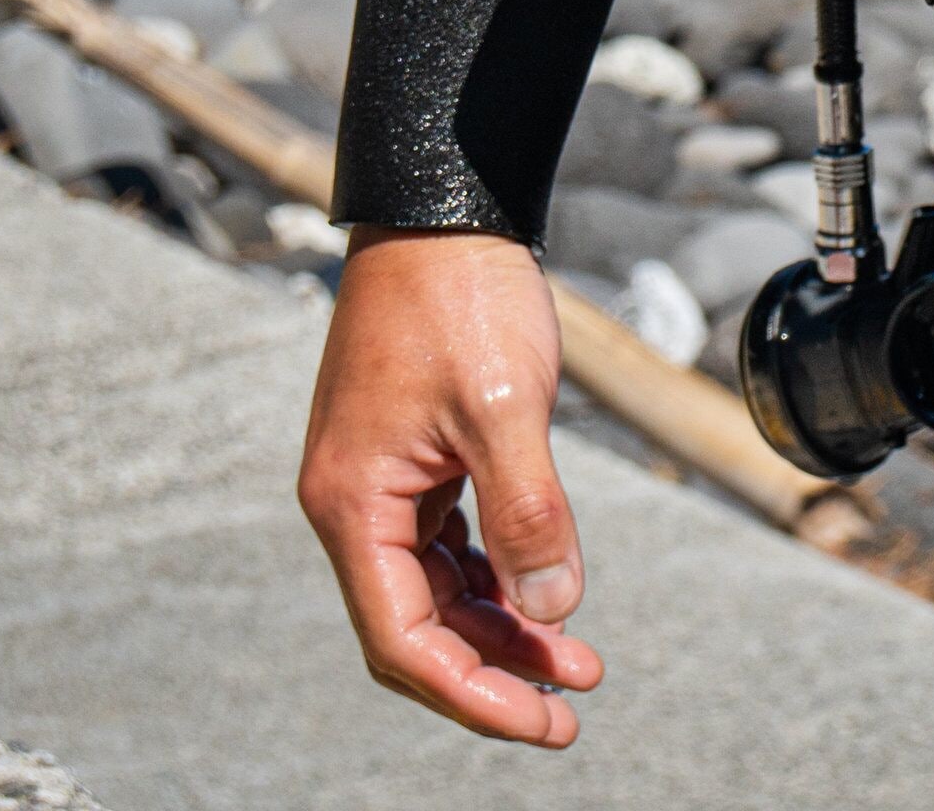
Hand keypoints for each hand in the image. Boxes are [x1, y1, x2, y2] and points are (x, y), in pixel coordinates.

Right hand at [298, 228, 603, 745]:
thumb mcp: (504, 407)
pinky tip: (545, 594)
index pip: (404, 640)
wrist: (442, 212)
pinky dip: (495, 576)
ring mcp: (380, 482)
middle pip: (417, 627)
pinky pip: (447, 545)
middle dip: (493, 673)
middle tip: (572, 707)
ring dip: (503, 627)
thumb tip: (556, 609)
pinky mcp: (410, 458)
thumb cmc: (462, 298)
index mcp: (354, 505)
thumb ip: (530, 512)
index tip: (545, 721)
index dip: (473, 693)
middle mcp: (354, 504)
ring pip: (436, 590)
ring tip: (579, 660)